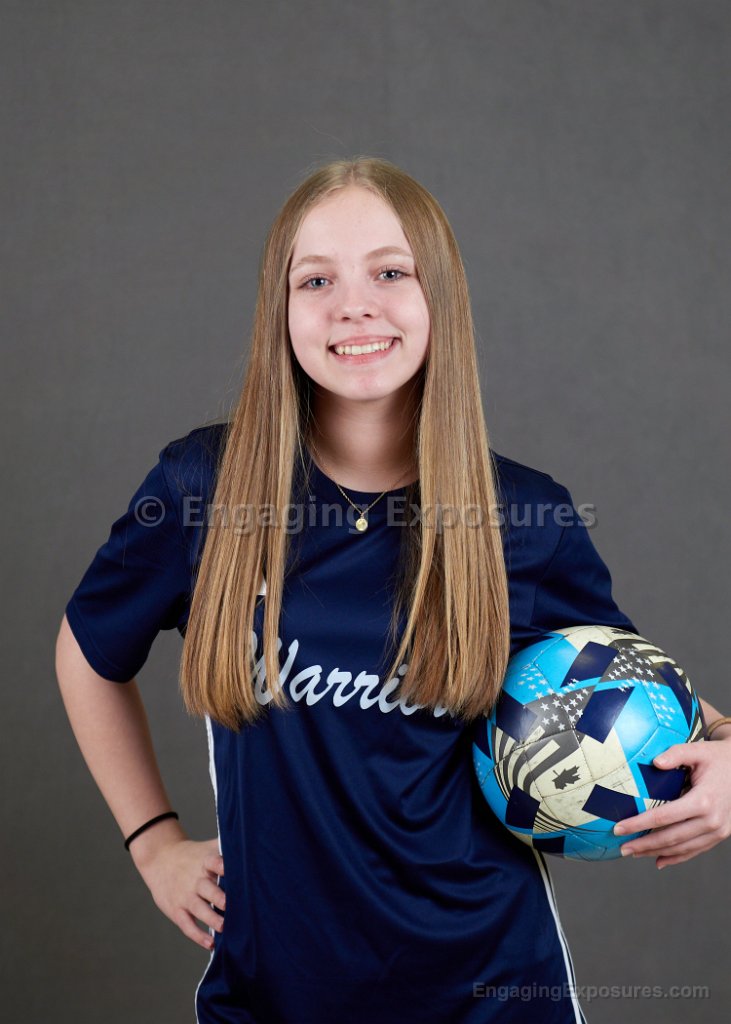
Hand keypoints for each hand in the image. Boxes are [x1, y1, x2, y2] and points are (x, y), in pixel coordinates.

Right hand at [130, 824, 225, 949]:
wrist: (160, 859)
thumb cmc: (193, 855)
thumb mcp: (207, 848)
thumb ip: (226, 848)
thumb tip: (254, 844)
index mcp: (204, 862)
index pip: (214, 862)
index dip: (222, 866)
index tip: (231, 871)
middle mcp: (195, 879)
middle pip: (207, 889)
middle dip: (219, 897)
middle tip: (230, 905)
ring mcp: (185, 896)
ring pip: (199, 909)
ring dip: (212, 919)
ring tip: (224, 927)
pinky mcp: (177, 910)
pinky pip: (187, 925)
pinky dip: (198, 936)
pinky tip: (211, 944)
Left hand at [613, 736, 730, 868]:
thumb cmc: (717, 758)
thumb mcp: (698, 750)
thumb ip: (676, 754)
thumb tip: (655, 762)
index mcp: (703, 801)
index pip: (664, 817)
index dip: (639, 824)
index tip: (619, 828)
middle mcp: (712, 820)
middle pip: (671, 838)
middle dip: (644, 844)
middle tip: (622, 848)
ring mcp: (718, 831)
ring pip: (683, 848)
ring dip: (657, 852)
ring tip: (635, 853)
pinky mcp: (720, 835)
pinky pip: (696, 850)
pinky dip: (677, 857)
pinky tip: (659, 860)